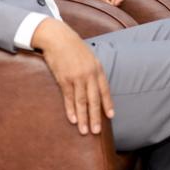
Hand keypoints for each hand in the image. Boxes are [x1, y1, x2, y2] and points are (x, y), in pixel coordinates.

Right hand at [31, 18, 113, 134]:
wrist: (58, 38)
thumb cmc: (74, 48)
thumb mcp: (89, 57)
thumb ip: (94, 72)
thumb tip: (97, 87)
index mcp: (97, 69)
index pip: (105, 90)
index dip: (107, 104)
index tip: (111, 116)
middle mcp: (88, 74)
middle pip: (94, 99)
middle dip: (96, 116)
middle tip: (96, 131)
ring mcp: (76, 77)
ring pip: (81, 101)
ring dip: (83, 117)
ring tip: (85, 130)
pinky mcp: (64, 79)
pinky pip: (69, 97)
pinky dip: (70, 110)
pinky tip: (72, 119)